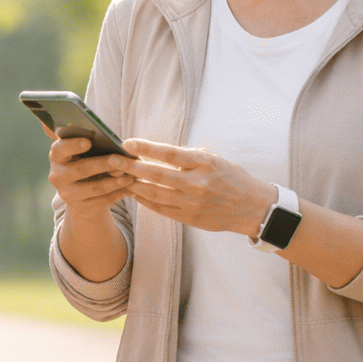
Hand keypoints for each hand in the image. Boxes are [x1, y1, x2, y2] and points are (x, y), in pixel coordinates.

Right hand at [45, 125, 133, 220]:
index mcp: (57, 156)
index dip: (73, 145)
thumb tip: (104, 136)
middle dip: (103, 164)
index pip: (59, 149)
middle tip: (120, 159)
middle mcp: (57, 176)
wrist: (83, 192)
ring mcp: (67, 194)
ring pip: (95, 187)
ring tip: (131, 175)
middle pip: (81, 169)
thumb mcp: (84, 152)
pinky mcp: (80, 208)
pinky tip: (129, 188)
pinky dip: (118, 194)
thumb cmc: (87, 161)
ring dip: (115, 181)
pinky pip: (102, 201)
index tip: (88, 141)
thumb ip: (89, 141)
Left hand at [115, 138, 275, 237]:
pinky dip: (145, 200)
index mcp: (203, 163)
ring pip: (154, 193)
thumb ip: (185, 156)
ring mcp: (192, 202)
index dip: (145, 147)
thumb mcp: (212, 158)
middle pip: (155, 174)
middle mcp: (196, 183)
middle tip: (111, 160)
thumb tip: (154, 152)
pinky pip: (160, 208)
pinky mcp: (189, 218)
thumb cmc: (230, 177)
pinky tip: (134, 193)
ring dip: (133, 184)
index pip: (168, 153)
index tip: (127, 143)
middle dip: (130, 167)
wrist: (251, 207)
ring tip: (118, 176)